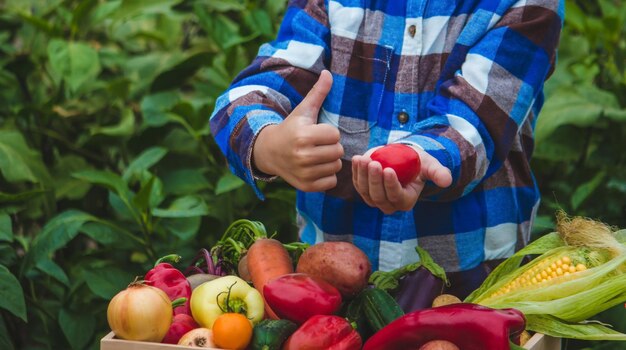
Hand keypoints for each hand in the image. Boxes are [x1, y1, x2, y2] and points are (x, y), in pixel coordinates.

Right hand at [253, 70, 343, 191]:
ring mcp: (304, 173)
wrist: (269, 152)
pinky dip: (326, 176)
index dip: (328, 132)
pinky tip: (316, 168)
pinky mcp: (305, 186)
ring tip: (316, 156)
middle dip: (331, 147)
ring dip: (330, 161)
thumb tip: (328, 72)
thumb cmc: (291, 128)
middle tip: (317, 145)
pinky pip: (331, 182)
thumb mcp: (303, 111)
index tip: (317, 132)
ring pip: (336, 166)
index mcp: (303, 136)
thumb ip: (318, 93)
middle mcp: (303, 156)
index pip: (335, 135)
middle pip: (338, 152)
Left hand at [352, 146, 451, 213]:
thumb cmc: (418, 164)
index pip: (396, 196)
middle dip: (374, 180)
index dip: (391, 185)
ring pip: (364, 190)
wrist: (404, 159)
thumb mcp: (429, 166)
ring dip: (362, 175)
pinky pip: (357, 182)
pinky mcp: (363, 189)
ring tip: (363, 159)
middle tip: (374, 163)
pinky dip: (355, 171)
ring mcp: (374, 198)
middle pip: (378, 196)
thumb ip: (438, 173)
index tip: (388, 169)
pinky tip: (357, 159)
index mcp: (405, 201)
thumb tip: (447, 180)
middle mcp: (388, 204)